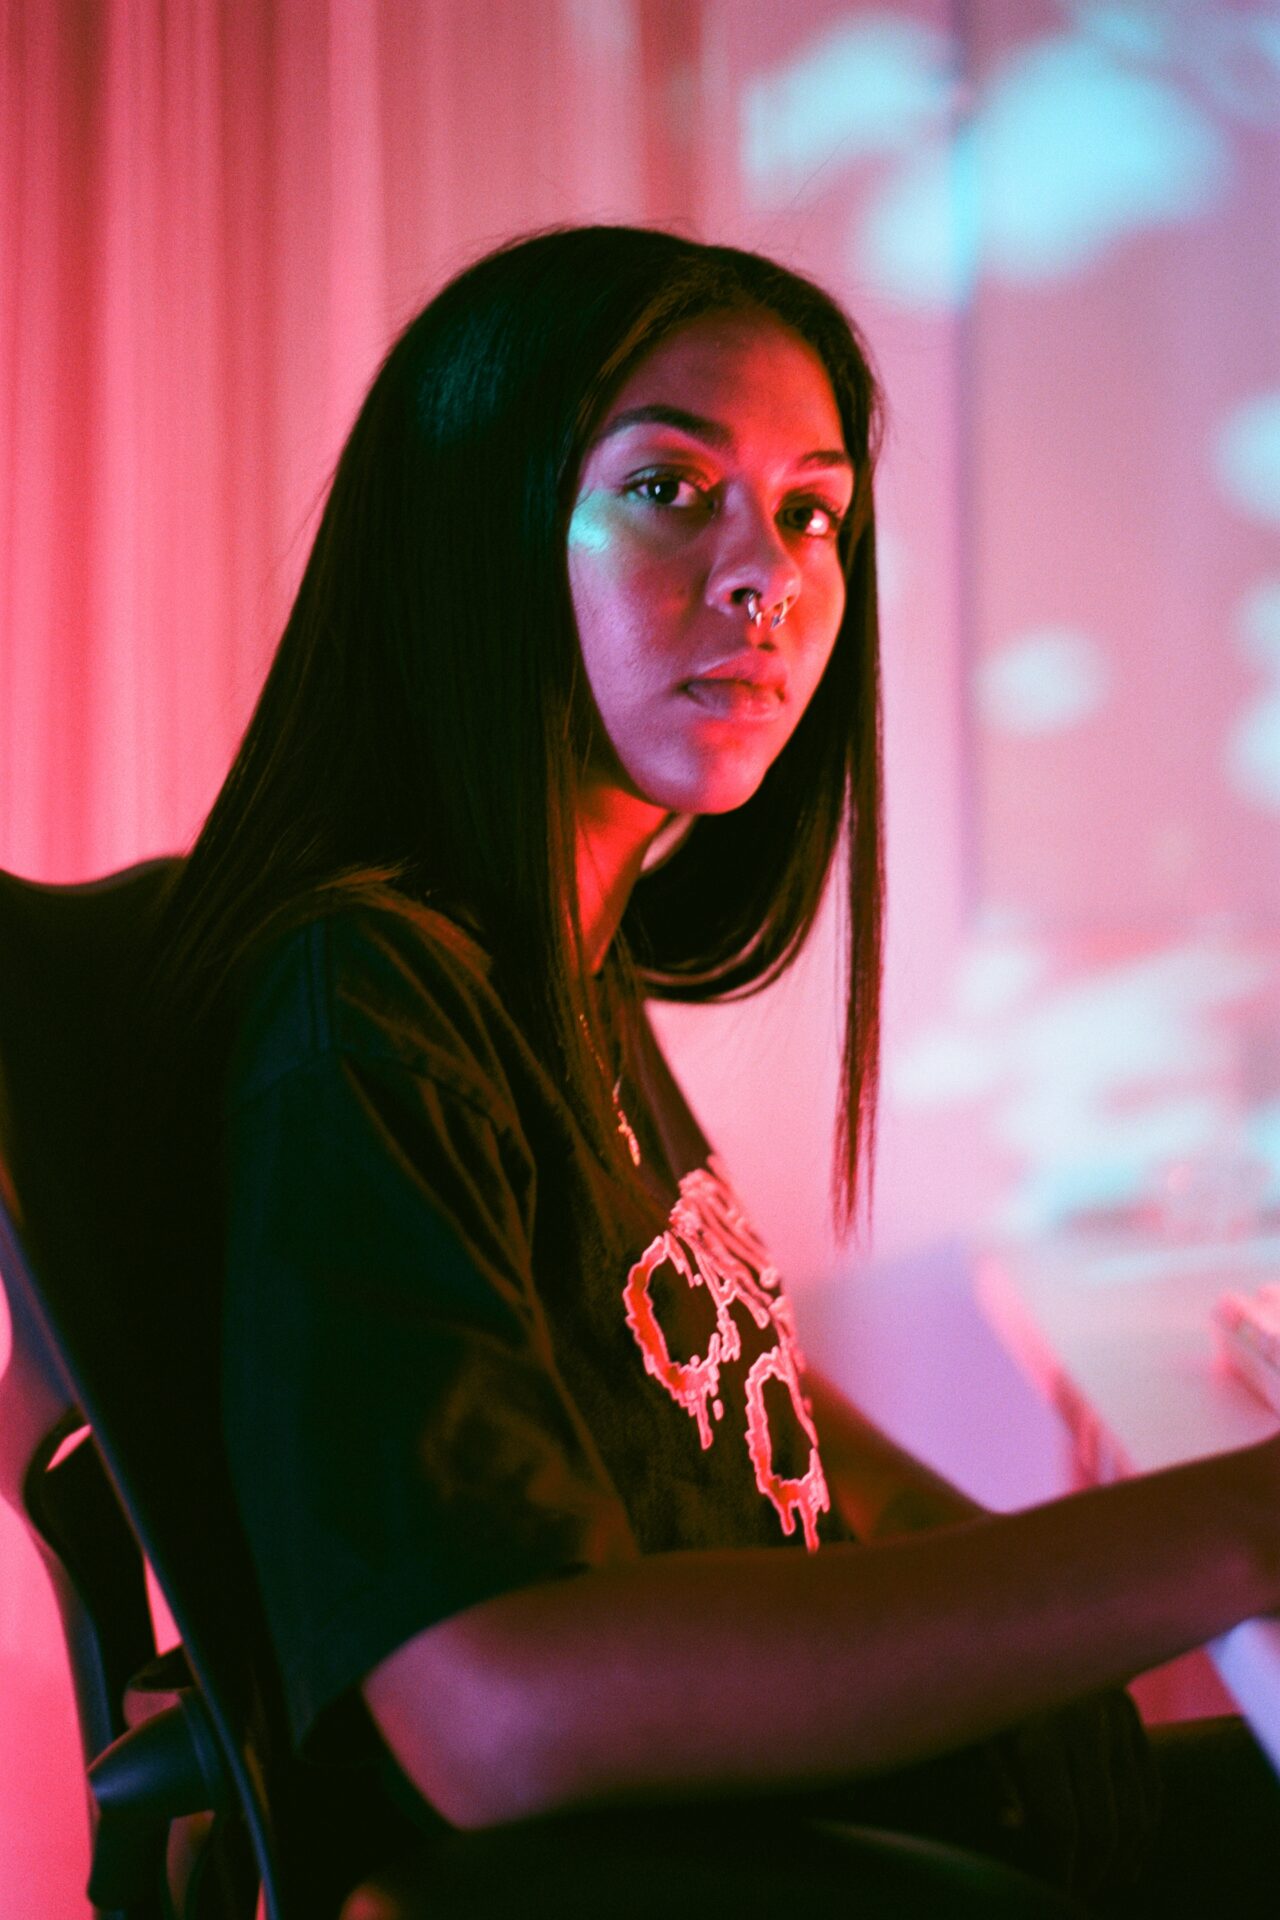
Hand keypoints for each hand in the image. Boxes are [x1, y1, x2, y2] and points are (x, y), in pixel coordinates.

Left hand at [984, 1688, 1160, 1896]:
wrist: (1031, 1631)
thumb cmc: (994, 1689)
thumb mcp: (981, 1728)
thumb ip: (998, 1779)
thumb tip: (1013, 1827)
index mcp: (1039, 1728)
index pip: (1063, 1821)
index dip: (1062, 1865)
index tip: (1057, 1890)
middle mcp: (1084, 1721)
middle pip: (1103, 1824)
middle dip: (1093, 1871)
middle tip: (1080, 1894)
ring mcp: (1115, 1718)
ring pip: (1135, 1812)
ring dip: (1124, 1859)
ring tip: (1106, 1883)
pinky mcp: (1132, 1717)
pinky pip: (1151, 1788)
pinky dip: (1145, 1829)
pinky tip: (1128, 1856)